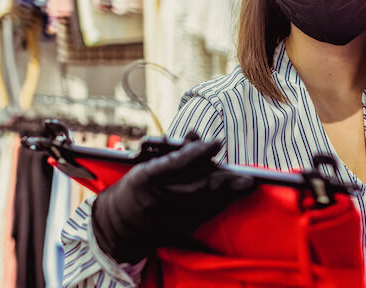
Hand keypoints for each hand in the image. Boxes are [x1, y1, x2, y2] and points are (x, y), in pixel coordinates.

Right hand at [91, 139, 255, 263]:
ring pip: (204, 203)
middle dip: (224, 180)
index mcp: (145, 177)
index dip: (198, 152)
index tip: (217, 142)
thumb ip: (172, 153)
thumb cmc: (136, 188)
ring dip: (228, 193)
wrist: (118, 225)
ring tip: (246, 185)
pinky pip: (204, 215)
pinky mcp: (176, 230)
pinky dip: (220, 204)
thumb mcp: (145, 166)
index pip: (176, 163)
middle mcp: (157, 198)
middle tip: (246, 176)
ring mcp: (167, 217)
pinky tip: (232, 196)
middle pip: (197, 187)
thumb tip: (196, 136)